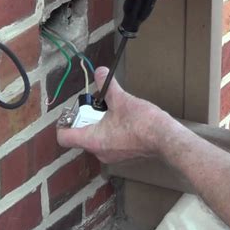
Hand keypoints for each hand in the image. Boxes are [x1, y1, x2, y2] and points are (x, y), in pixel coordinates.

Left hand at [57, 67, 171, 163]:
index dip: (63, 124)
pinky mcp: (124, 156)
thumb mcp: (121, 99)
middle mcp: (99, 152)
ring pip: (97, 140)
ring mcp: (112, 157)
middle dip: (87, 119)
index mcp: (92, 140)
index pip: (64, 138)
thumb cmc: (142, 123)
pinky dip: (112, 132)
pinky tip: (124, 121)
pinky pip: (110, 144)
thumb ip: (107, 86)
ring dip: (100, 125)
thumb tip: (100, 72)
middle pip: (81, 136)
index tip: (71, 113)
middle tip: (97, 106)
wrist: (165, 139)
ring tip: (113, 111)